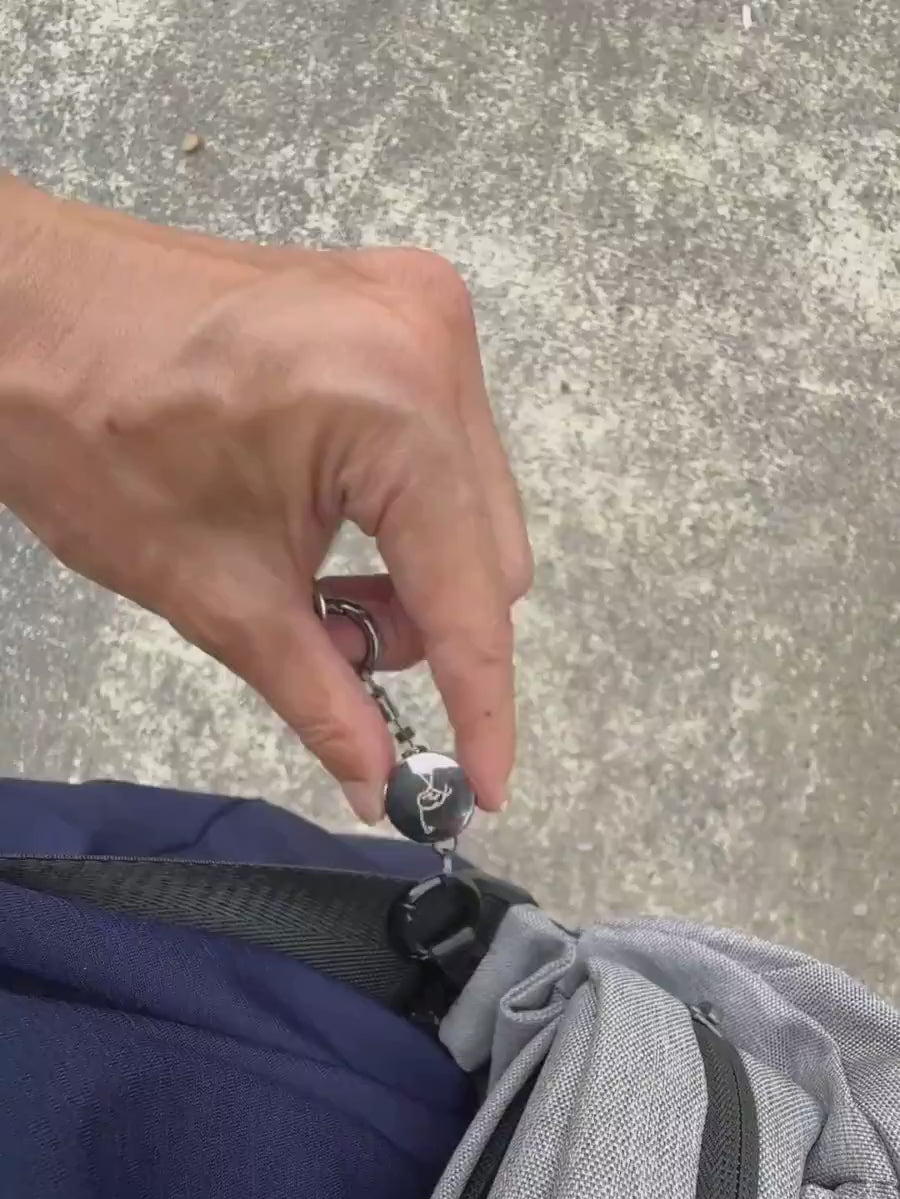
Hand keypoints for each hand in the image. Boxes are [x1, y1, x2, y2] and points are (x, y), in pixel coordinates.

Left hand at [0, 180, 530, 818]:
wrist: (20, 316)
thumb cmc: (85, 430)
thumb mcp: (217, 593)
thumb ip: (320, 697)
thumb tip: (378, 780)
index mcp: (394, 405)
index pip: (468, 592)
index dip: (480, 704)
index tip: (486, 786)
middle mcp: (431, 342)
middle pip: (487, 552)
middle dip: (428, 633)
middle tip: (348, 666)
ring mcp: (419, 312)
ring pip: (472, 506)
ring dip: (416, 577)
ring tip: (321, 591)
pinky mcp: (397, 308)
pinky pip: (443, 449)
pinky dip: (402, 515)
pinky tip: (329, 530)